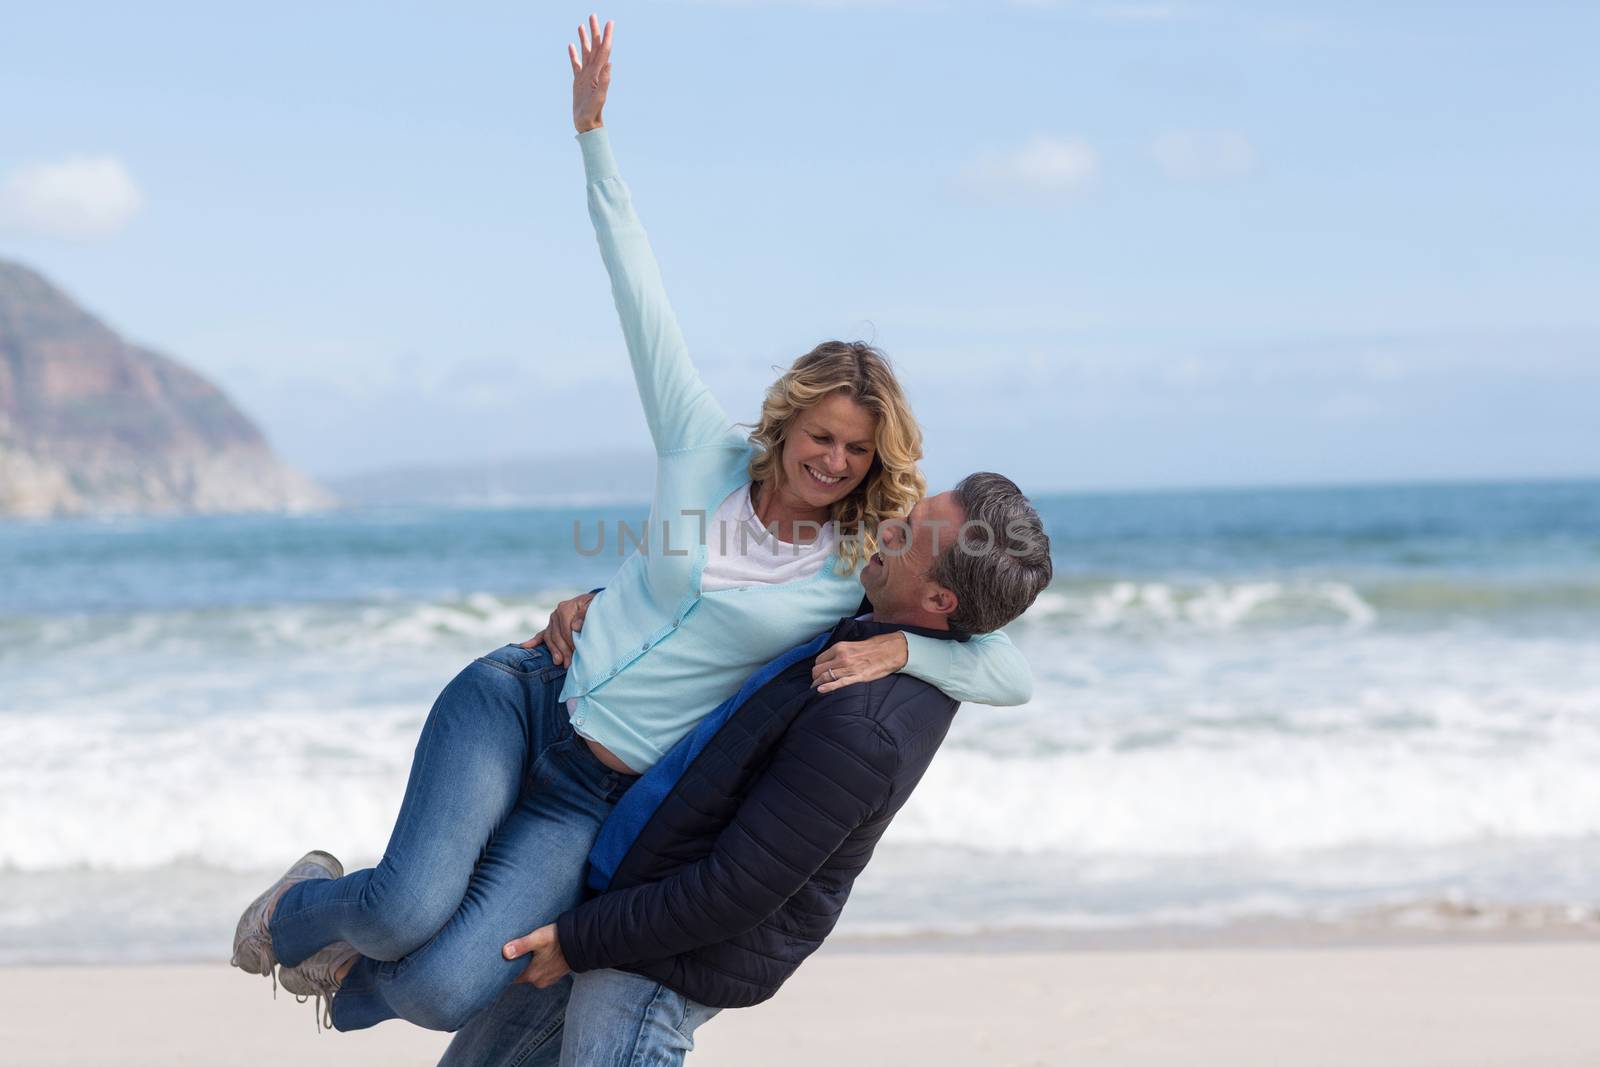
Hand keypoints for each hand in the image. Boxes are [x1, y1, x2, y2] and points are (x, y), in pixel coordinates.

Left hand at [504, 924, 570, 987]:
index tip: (501, 959)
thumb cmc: (560, 939)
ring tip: (527, 952)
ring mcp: (548, 979)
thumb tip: (505, 952)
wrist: (583, 942)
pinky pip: (542, 972)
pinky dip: (539, 965)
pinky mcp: (556, 975)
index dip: (504, 969)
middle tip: (513, 952)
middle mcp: (539, 981)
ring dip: (529, 965)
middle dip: (517, 965)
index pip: (510, 977)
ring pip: (532, 974)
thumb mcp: (538, 938)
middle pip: (521, 975)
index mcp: (532, 975)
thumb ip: (521, 945)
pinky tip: (541, 955)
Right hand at [521, 591, 596, 665]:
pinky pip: (541, 635)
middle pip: (556, 635)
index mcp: (565, 608)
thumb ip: (585, 615)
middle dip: (563, 651)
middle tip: (568, 664)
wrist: (593, 603)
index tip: (576, 653)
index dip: (570, 642)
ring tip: (558, 662)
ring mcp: (552, 620)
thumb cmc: (595, 606)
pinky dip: (534, 641)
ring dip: (553, 651)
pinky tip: (524, 646)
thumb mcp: (594, 607)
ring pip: (549, 638)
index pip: (565, 629)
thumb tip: (575, 626)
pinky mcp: (551, 626)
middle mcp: (556, 613)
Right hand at [569, 13, 612, 132]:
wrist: (587, 123)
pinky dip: (574, 54)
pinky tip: (571, 46)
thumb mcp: (599, 97)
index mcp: (599, 73)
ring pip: (585, 52)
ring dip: (585, 39)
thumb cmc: (593, 112)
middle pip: (595, 47)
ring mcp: (586, 75)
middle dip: (595, 31)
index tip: (609, 22)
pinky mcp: (578, 81)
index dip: (607, 36)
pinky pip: (575, 64)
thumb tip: (610, 63)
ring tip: (582, 25)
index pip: (604, 50)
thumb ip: (605, 81)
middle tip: (593, 16)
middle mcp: (593, 71)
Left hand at [811, 633, 908, 692]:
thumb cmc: (874, 646)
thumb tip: (831, 660)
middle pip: (819, 669)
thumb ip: (840, 651)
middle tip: (816, 681)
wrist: (891, 650)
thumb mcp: (852, 644)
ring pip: (825, 677)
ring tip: (816, 688)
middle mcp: (841, 657)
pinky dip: (828, 687)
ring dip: (818, 683)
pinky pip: (839, 683)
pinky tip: (820, 690)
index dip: (817, 667)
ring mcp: (849, 668)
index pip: (819, 660)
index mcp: (839, 647)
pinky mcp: (858, 677)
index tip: (818, 671)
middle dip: (815, 676)